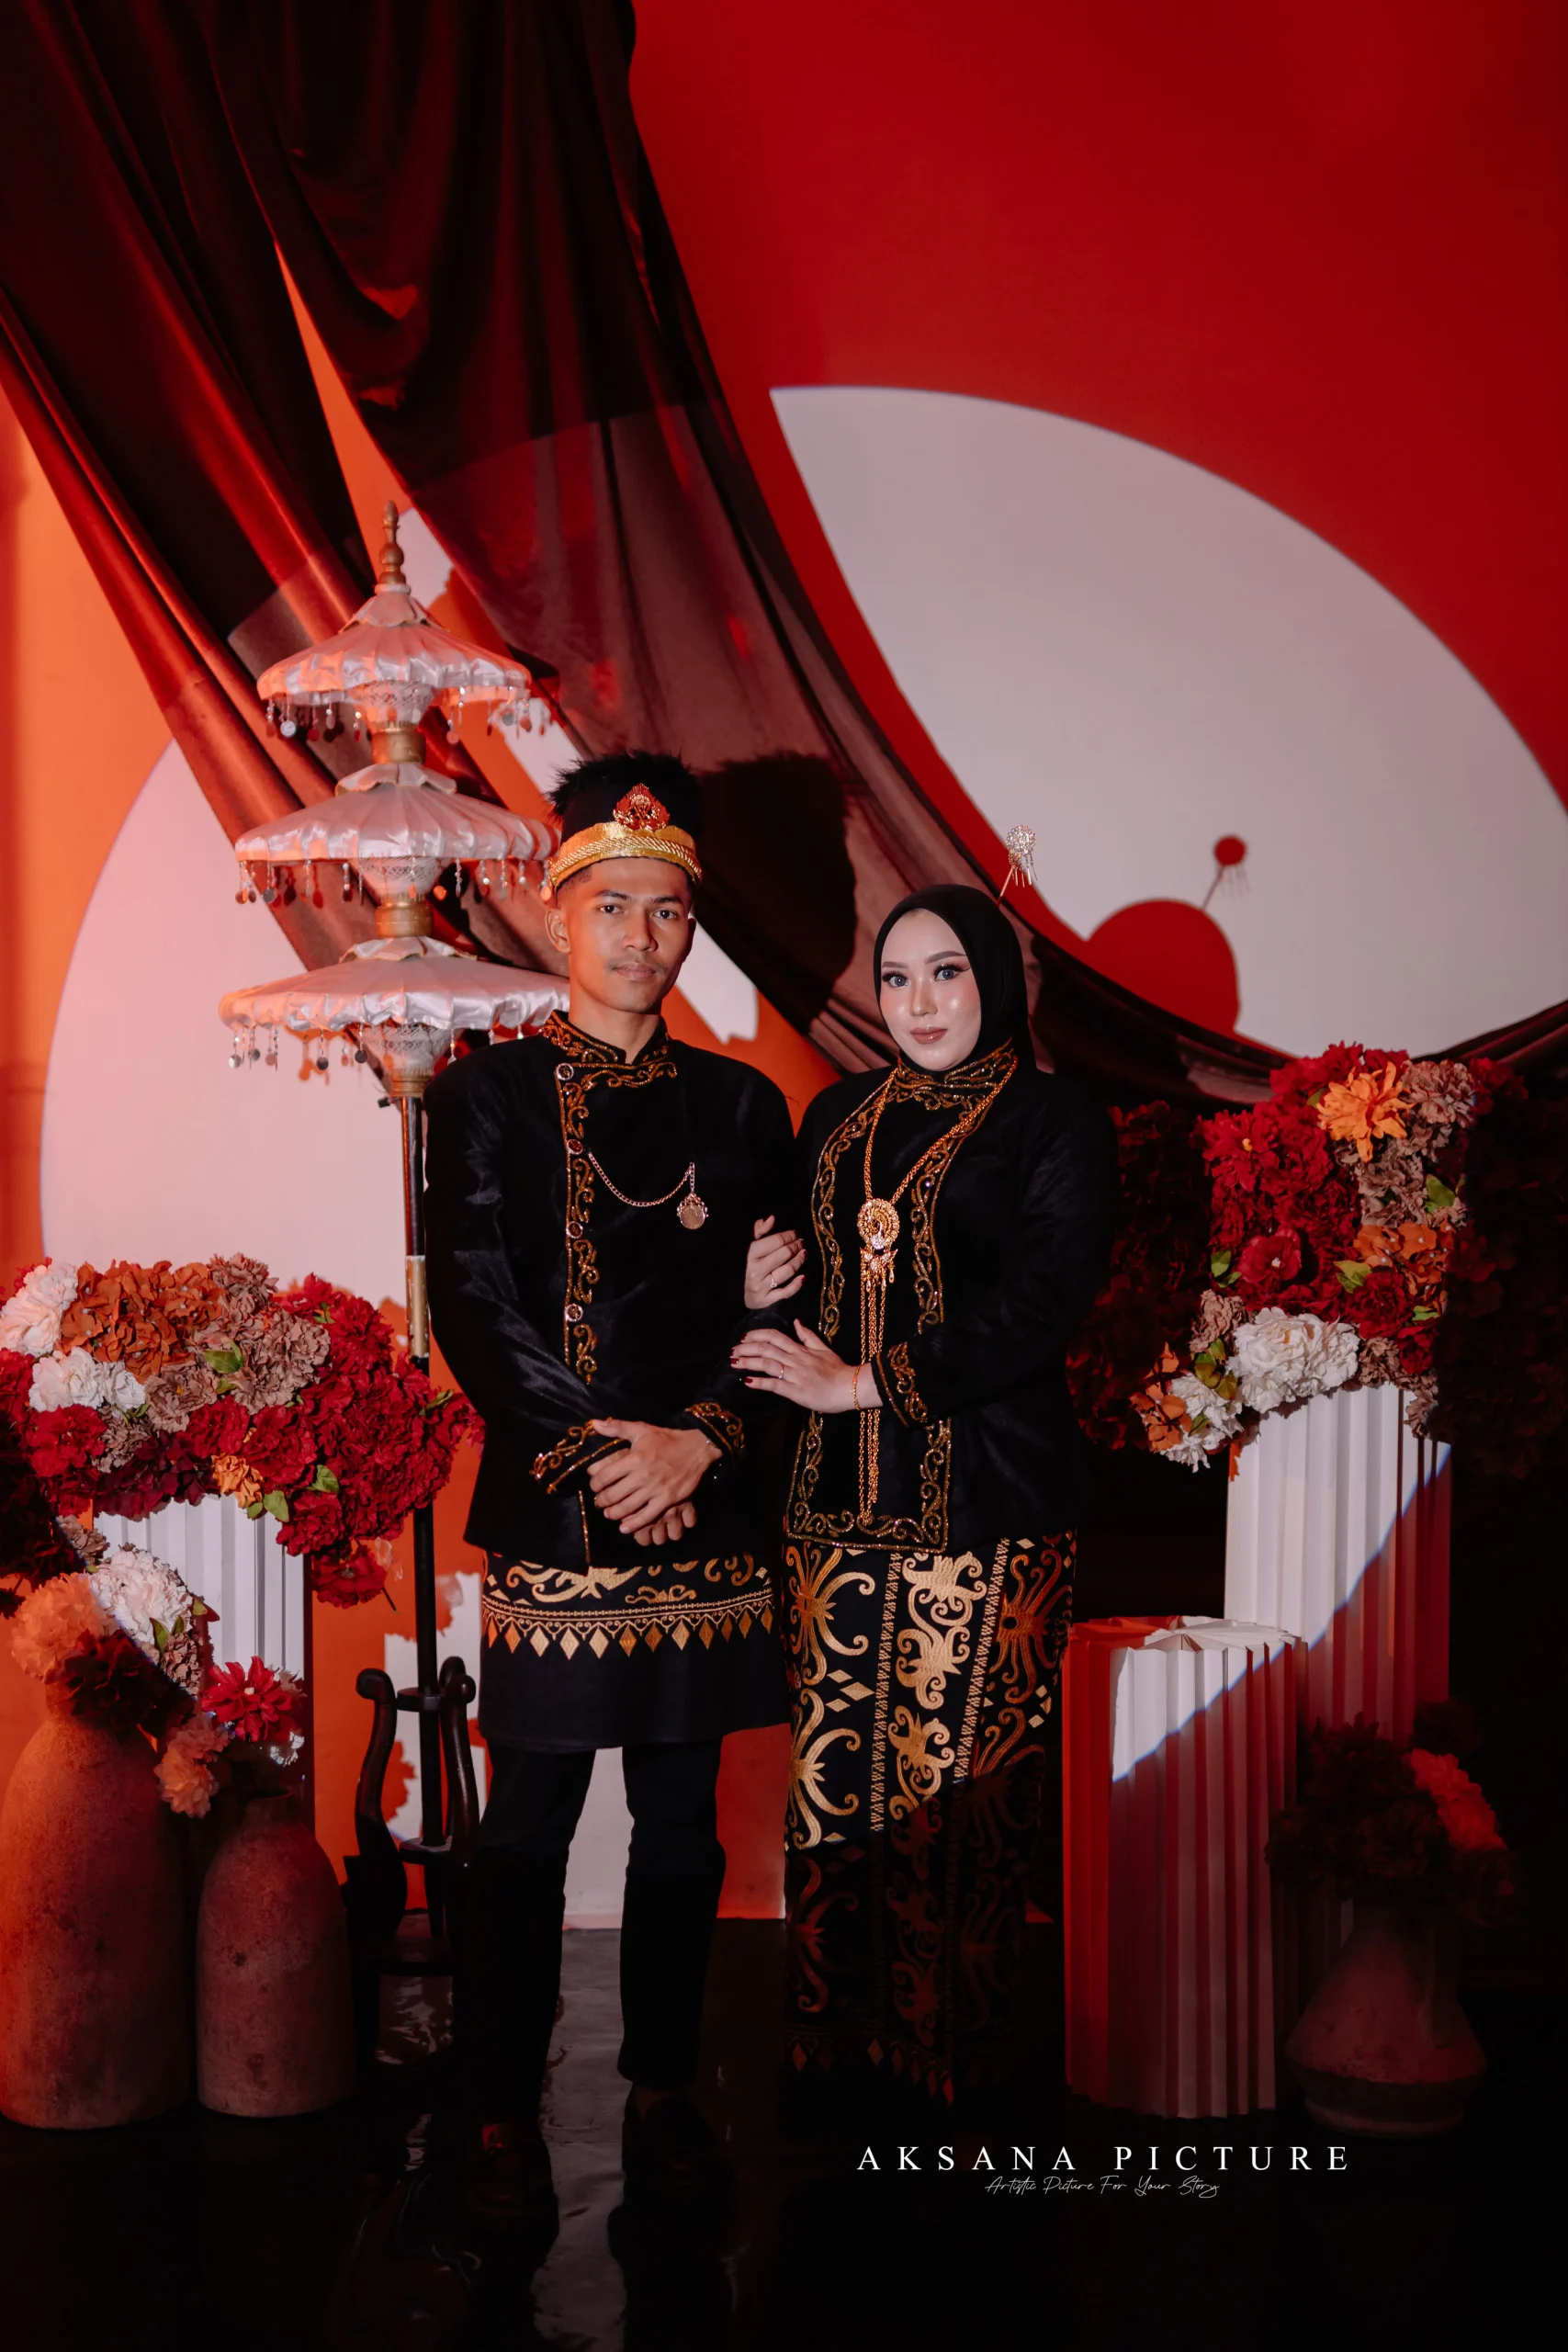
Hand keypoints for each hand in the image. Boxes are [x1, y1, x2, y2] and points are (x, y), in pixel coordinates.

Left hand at [586, 1420, 718, 1539]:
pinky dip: (633, 1524)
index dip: (594, 1484)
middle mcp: (642, 1475)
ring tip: (609, 1514)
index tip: (594, 1486)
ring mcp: (655, 1489)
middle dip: (601, 1501)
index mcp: (633, 1458)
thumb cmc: (667, 1439)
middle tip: (599, 1502)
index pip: (604, 1477)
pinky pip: (646, 1516)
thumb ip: (617, 1427)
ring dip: (613, 1513)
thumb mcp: (642, 1429)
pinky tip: (625, 1528)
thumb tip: (594, 1423)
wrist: (697, 1448)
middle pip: (613, 1495)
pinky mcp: (667, 1500)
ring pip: (627, 1508)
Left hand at [728, 1321, 880, 1412]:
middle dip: (747, 1348)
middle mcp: (795, 1359)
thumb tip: (796, 1321)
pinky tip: (746, 1381)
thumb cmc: (838, 1370)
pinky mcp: (795, 1391)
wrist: (850, 1387)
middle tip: (733, 1350)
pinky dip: (759, 1382)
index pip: (775, 1337)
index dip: (758, 1335)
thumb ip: (808, 1336)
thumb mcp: (824, 1348)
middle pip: (766, 1348)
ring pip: (767, 1363)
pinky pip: (774, 1385)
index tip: (745, 1337)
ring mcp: (794, 1374)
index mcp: (801, 1349)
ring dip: (747, 1361)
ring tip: (733, 1362)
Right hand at [744, 1215, 804, 1310]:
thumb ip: (760, 1231)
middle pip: (783, 1255)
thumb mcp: (752, 1248)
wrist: (743, 1295)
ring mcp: (762, 1286)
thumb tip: (771, 1218)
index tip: (795, 1234)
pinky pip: (786, 1292)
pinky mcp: (767, 1300)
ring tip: (804, 1254)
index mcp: (751, 1255)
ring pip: (787, 1271)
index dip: (788, 1236)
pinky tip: (803, 1277)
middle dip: (796, 1247)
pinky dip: (796, 1284)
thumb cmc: (751, 1266)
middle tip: (802, 1243)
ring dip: (799, 1261)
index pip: (775, 1242)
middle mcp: (756, 1270)